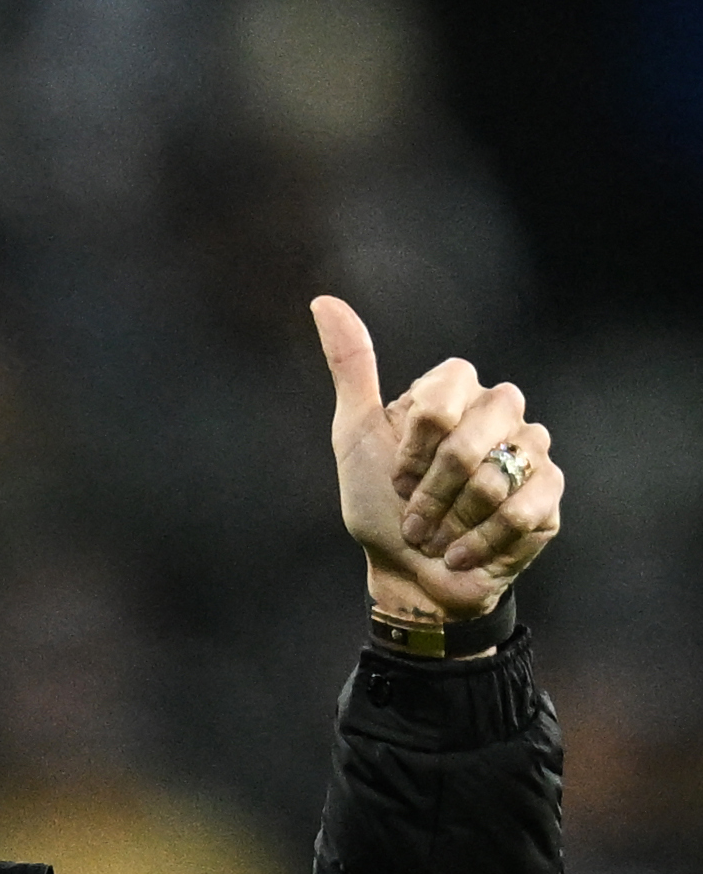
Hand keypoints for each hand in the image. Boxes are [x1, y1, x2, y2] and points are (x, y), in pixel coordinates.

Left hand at [311, 296, 563, 622]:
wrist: (407, 572)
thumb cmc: (379, 504)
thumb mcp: (354, 435)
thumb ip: (349, 367)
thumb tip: (324, 301)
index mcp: (454, 391)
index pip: (447, 388)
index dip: (415, 441)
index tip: (395, 474)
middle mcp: (499, 412)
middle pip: (472, 436)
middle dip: (432, 488)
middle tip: (413, 513)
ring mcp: (530, 452)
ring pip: (497, 476)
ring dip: (453, 518)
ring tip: (437, 535)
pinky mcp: (550, 495)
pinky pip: (523, 510)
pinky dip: (480, 540)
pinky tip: (461, 552)